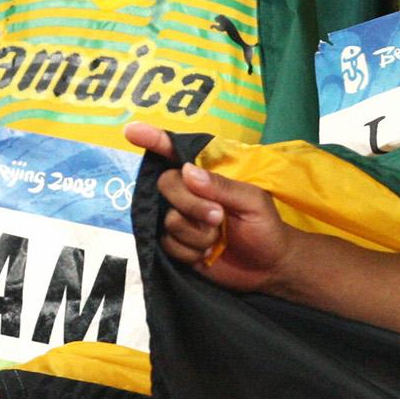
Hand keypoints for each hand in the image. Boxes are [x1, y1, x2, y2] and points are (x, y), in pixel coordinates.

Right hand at [132, 122, 295, 292]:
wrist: (266, 268)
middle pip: (166, 184)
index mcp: (208, 175)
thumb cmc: (265, 226)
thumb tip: (187, 171)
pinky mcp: (176, 245)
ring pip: (168, 219)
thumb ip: (222, 186)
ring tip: (217, 239)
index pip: (176, 153)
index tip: (132, 131)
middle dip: (191, 204)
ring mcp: (181, 218)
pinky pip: (168, 243)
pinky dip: (191, 251)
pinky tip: (208, 254)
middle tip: (218, 217)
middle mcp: (189, 193)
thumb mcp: (253, 202)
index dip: (154, 139)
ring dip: (196, 233)